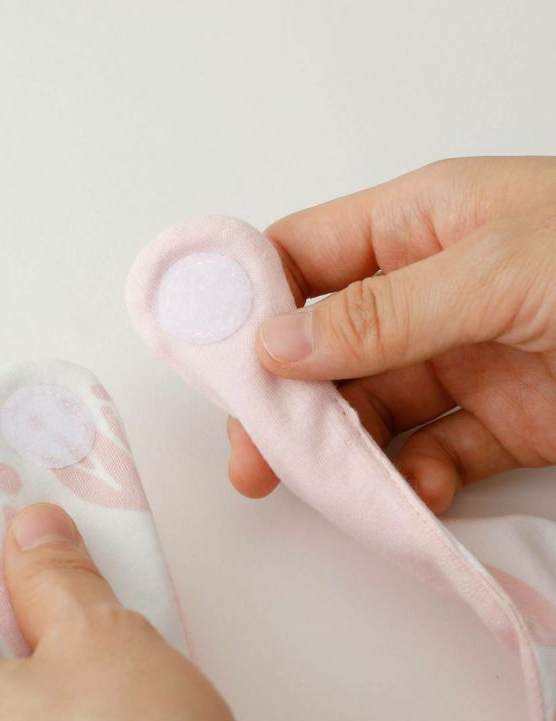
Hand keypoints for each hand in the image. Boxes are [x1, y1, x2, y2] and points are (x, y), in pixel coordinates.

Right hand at [229, 156, 555, 512]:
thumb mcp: (501, 269)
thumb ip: (385, 312)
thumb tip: (278, 343)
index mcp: (420, 225)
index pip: (303, 257)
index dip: (252, 304)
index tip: (215, 361)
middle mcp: (431, 291)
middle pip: (324, 348)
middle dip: (286, 402)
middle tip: (256, 453)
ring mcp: (466, 358)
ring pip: (373, 410)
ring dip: (346, 451)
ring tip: (331, 485)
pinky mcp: (507, 420)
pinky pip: (439, 454)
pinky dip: (419, 481)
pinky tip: (418, 493)